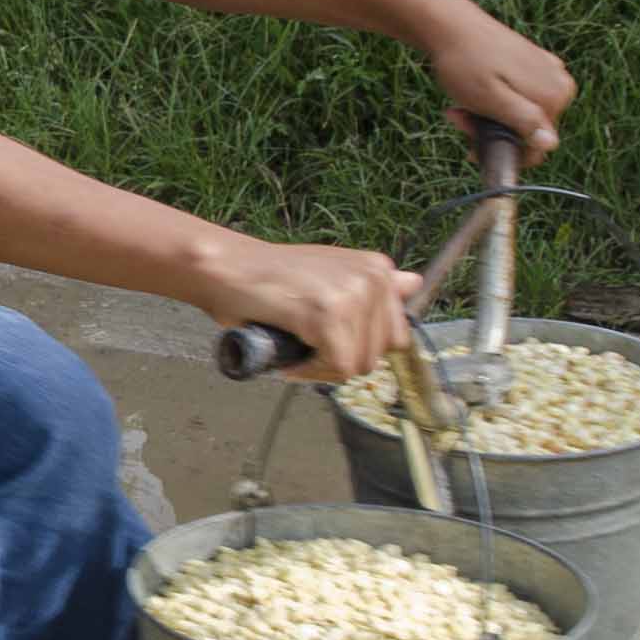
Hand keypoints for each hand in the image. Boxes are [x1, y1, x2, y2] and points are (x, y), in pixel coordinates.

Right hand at [194, 237, 421, 386]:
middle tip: (308, 346)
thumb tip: (413, 283)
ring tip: (297, 346)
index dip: (360, 347)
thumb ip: (372, 283)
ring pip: (358, 365)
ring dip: (324, 368)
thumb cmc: (270, 277)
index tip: (328, 342)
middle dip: (343, 359)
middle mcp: (373, 277)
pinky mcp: (328, 315)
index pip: (396, 335)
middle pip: (380, 354)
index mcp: (378, 267)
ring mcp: (353, 295)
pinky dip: (310, 372)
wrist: (226, 267)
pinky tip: (289, 356)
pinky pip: (337, 367)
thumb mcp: (332, 273)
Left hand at [415, 3, 574, 163]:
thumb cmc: (466, 63)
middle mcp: (559, 83)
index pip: (538, 147)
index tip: (473, 145)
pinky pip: (517, 97)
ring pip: (519, 115)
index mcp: (555, 95)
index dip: (504, 150)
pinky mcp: (532, 64)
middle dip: (492, 132)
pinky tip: (471, 95)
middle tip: (460, 120)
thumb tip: (551, 144)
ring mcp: (546, 72)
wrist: (448, 24)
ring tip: (459, 109)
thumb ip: (524, 121)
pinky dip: (493, 102)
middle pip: (529, 130)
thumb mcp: (491, 100)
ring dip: (488, 119)